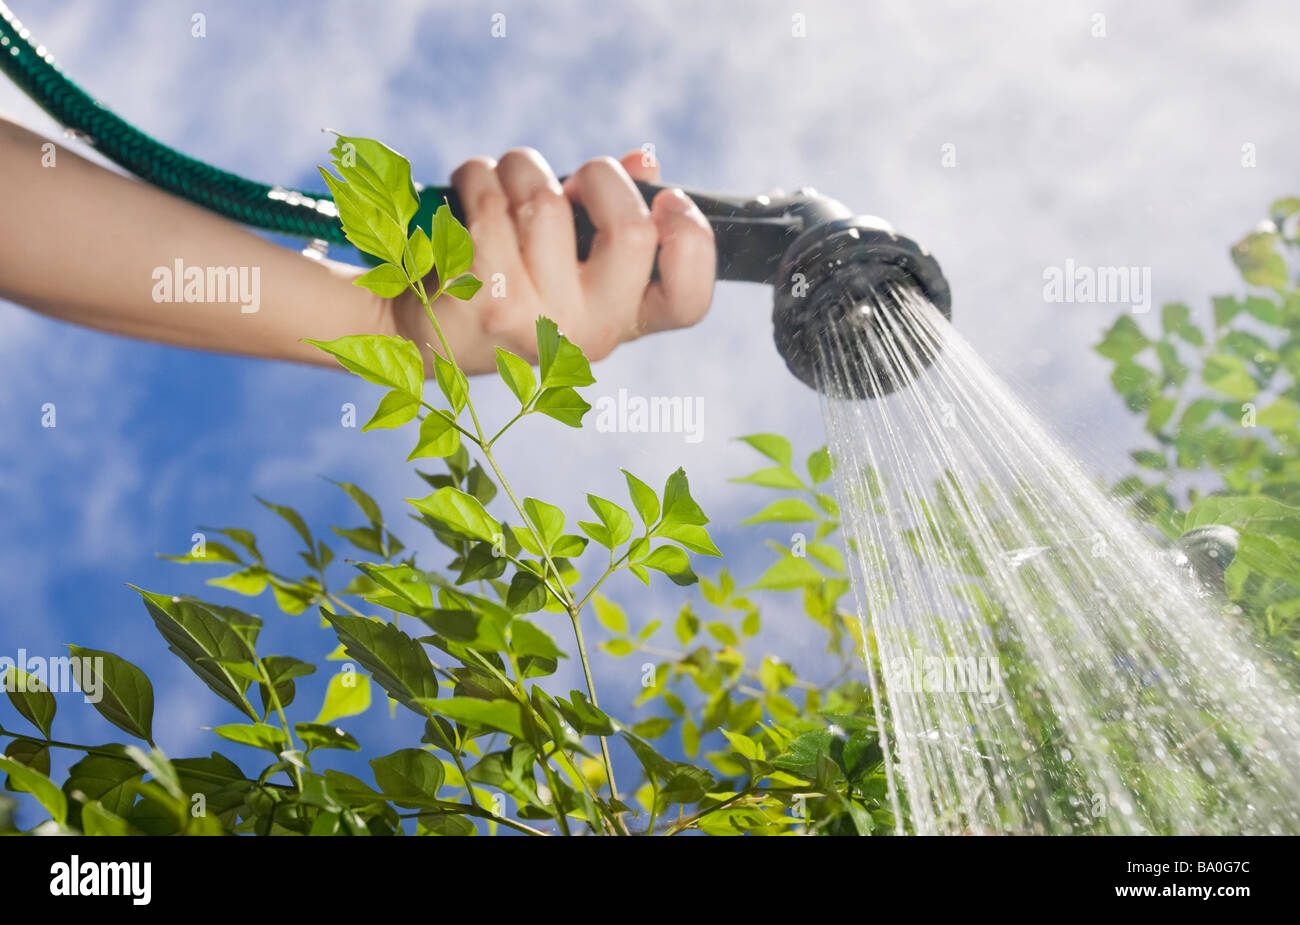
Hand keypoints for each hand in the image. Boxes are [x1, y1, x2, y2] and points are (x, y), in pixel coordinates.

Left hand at [396, 148, 715, 374]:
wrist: (431, 330)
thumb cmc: (516, 280)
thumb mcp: (576, 255)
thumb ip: (615, 212)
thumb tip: (644, 161)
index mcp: (625, 320)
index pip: (689, 300)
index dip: (693, 241)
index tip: (670, 200)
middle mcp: (590, 334)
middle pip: (631, 231)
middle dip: (599, 176)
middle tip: (573, 179)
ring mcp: (538, 324)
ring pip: (546, 202)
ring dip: (521, 167)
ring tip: (503, 179)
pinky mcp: (483, 301)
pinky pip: (491, 205)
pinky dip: (478, 175)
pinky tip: (469, 188)